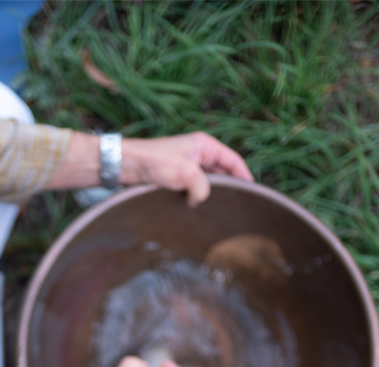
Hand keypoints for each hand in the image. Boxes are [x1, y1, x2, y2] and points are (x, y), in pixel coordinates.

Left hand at [121, 132, 253, 206]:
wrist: (125, 165)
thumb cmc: (154, 162)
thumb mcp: (185, 173)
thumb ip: (201, 187)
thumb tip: (199, 200)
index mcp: (204, 145)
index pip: (232, 160)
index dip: (243, 175)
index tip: (252, 191)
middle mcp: (197, 153)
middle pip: (221, 171)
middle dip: (227, 185)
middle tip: (236, 203)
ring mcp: (185, 165)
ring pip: (205, 181)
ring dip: (209, 193)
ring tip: (217, 208)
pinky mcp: (173, 177)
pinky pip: (191, 187)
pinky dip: (195, 196)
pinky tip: (196, 208)